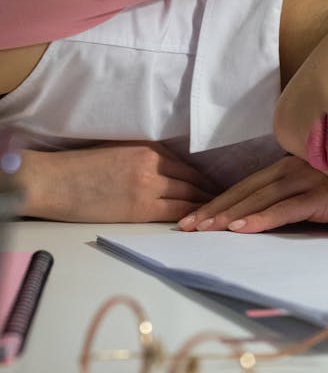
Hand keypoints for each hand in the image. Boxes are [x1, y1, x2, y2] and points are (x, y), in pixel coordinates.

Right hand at [19, 142, 216, 222]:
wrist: (54, 181)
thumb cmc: (80, 167)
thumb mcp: (119, 151)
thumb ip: (146, 158)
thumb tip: (169, 172)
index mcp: (149, 147)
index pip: (187, 165)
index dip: (204, 179)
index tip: (216, 188)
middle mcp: (154, 163)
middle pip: (193, 181)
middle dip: (211, 193)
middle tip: (228, 204)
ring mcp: (149, 185)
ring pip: (189, 197)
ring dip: (206, 207)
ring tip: (219, 217)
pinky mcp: (140, 207)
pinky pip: (176, 213)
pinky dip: (191, 218)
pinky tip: (201, 226)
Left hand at [178, 154, 327, 233]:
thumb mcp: (312, 206)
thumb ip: (286, 206)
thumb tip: (250, 226)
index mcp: (292, 165)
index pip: (248, 185)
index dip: (219, 201)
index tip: (193, 219)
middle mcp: (298, 166)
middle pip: (248, 189)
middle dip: (215, 208)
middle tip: (187, 226)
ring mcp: (311, 178)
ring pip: (262, 197)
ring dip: (232, 214)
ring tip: (207, 229)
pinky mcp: (324, 194)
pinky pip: (287, 208)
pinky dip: (262, 219)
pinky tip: (242, 230)